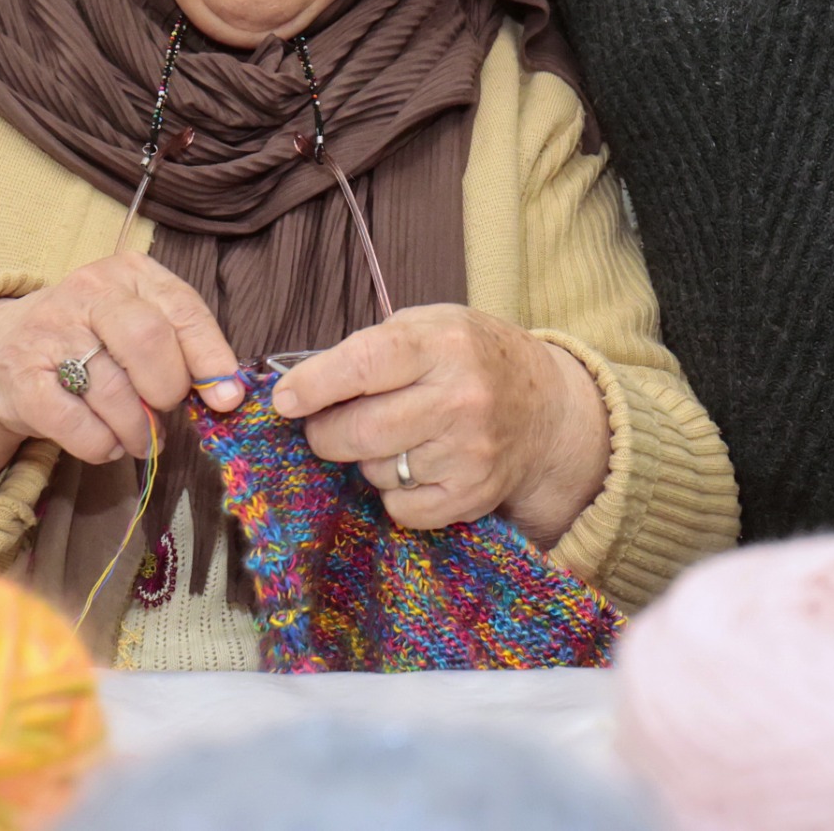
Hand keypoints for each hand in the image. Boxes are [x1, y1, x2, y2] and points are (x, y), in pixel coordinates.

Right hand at [0, 254, 243, 515]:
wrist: (4, 350)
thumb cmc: (92, 339)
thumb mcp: (139, 323)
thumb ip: (184, 349)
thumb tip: (228, 393)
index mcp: (128, 272)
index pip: (183, 310)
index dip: (211, 358)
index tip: (226, 398)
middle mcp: (87, 292)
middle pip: (148, 342)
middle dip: (167, 390)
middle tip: (164, 411)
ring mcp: (50, 333)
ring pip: (115, 393)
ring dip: (137, 431)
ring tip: (139, 438)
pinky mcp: (23, 380)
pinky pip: (77, 426)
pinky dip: (101, 446)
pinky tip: (106, 443)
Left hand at [272, 306, 611, 541]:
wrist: (548, 411)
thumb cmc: (474, 360)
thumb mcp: (433, 326)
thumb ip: (373, 347)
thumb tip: (300, 387)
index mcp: (445, 345)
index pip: (366, 364)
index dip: (316, 384)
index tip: (285, 399)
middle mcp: (462, 398)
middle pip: (361, 430)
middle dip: (324, 433)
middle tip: (323, 426)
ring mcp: (470, 452)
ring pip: (375, 470)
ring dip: (366, 459)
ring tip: (396, 436)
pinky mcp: (472, 496)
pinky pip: (399, 508)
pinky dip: (393, 492)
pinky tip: (415, 465)